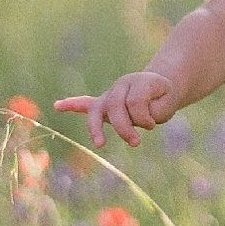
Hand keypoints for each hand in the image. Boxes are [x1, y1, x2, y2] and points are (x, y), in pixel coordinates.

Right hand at [54, 72, 177, 147]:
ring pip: (97, 109)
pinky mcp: (102, 105)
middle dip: (124, 127)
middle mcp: (120, 86)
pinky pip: (84, 104)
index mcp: (138, 81)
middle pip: (115, 106)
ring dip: (96, 128)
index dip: (144, 116)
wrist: (158, 88)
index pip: (135, 101)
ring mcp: (109, 95)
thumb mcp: (167, 103)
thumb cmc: (162, 97)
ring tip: (100, 144)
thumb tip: (136, 121)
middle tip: (136, 143)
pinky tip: (58, 105)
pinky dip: (72, 105)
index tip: (152, 125)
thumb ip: (154, 110)